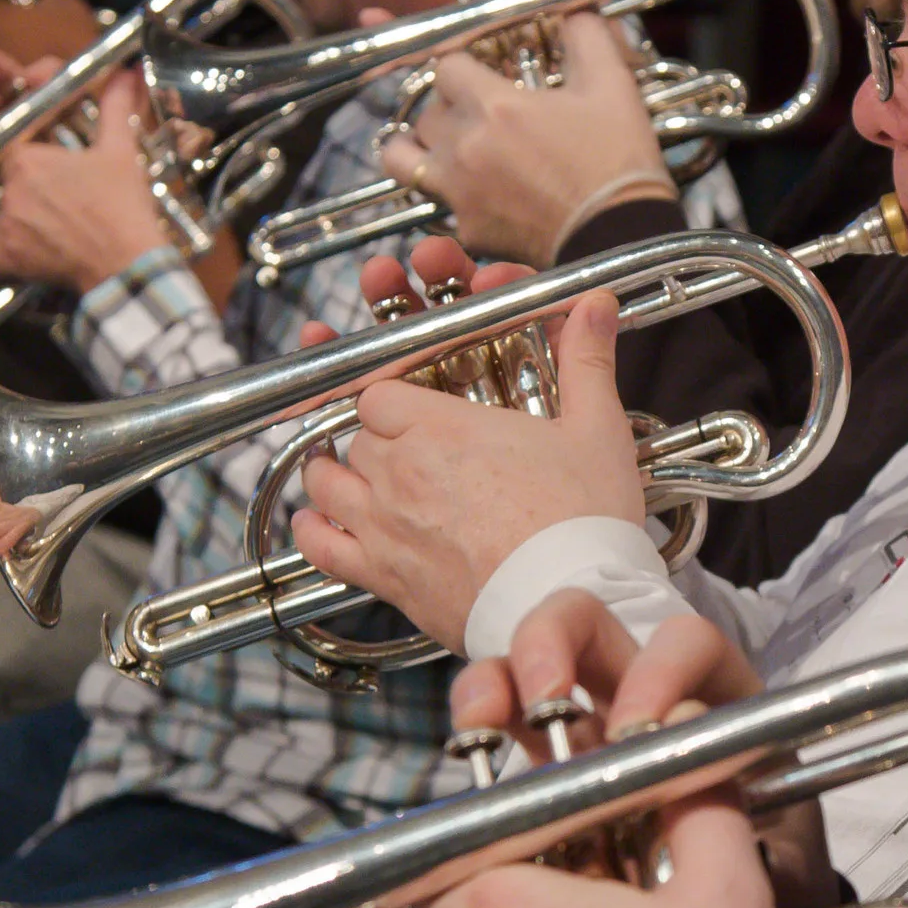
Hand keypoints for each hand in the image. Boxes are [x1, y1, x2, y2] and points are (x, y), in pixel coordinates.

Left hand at [0, 68, 173, 293]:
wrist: (126, 264)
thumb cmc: (122, 205)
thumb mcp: (121, 150)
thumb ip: (115, 106)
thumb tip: (126, 70)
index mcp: (26, 158)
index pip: (4, 144)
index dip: (19, 153)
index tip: (34, 165)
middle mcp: (6, 189)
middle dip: (7, 186)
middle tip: (32, 198)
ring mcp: (1, 227)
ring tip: (29, 227)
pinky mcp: (3, 261)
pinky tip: (2, 256)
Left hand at [287, 290, 648, 652]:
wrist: (567, 603)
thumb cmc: (583, 521)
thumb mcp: (595, 430)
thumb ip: (586, 361)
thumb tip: (596, 304)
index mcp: (439, 427)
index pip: (378, 392)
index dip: (390, 394)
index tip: (409, 403)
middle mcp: (398, 472)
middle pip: (358, 436)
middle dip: (375, 436)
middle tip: (404, 445)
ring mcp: (383, 525)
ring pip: (326, 482)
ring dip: (333, 472)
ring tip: (349, 472)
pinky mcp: (382, 576)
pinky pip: (321, 548)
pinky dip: (311, 531)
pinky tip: (314, 522)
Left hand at [383, 6, 672, 261]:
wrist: (622, 239)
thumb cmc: (618, 162)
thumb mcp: (612, 85)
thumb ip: (585, 35)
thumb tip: (572, 11)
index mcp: (494, 105)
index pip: (444, 64)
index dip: (461, 62)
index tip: (478, 68)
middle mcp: (464, 146)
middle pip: (426, 110)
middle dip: (447, 103)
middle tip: (476, 108)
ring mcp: (458, 192)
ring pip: (401, 158)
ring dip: (415, 145)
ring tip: (439, 144)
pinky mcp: (466, 230)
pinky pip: (434, 202)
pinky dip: (444, 191)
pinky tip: (470, 188)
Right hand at [455, 602, 835, 907]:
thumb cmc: (764, 890)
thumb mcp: (788, 868)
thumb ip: (777, 841)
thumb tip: (728, 805)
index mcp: (716, 705)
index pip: (691, 648)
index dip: (663, 670)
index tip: (638, 728)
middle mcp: (648, 697)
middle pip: (593, 626)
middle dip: (559, 643)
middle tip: (544, 699)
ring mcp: (587, 720)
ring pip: (533, 657)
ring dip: (503, 672)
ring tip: (483, 719)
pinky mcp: (540, 756)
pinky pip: (498, 712)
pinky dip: (476, 713)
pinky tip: (466, 746)